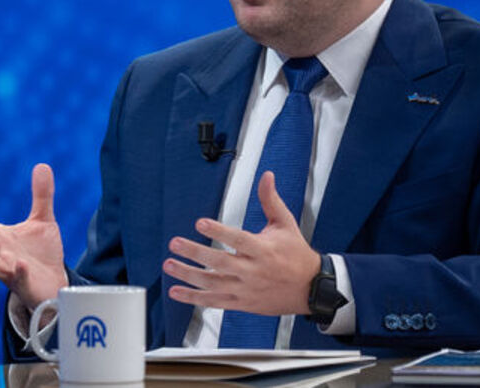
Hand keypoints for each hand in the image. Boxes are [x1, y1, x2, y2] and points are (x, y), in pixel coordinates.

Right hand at [0, 163, 68, 308]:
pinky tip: (23, 264)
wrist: (55, 283)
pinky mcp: (25, 287)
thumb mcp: (42, 221)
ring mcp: (10, 272)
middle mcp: (0, 255)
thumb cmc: (41, 254)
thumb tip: (42, 164)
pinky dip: (19, 273)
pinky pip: (18, 282)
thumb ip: (41, 196)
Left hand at [163, 171, 320, 315]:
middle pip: (220, 263)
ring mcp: (246, 289)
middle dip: (195, 253)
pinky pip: (215, 302)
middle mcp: (253, 271)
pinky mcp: (242, 303)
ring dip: (189, 275)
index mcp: (264, 250)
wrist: (310, 289)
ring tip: (169, 265)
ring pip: (213, 284)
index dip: (218, 232)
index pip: (238, 240)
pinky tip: (176, 291)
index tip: (200, 223)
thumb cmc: (297, 254)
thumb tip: (266, 176)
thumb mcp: (286, 224)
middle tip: (175, 243)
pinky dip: (194, 298)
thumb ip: (271, 200)